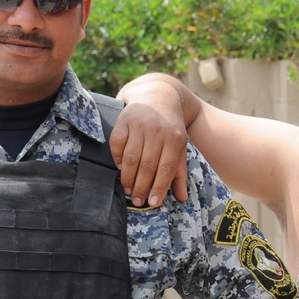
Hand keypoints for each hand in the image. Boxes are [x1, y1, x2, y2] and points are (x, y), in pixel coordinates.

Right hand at [112, 80, 189, 206]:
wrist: (158, 96)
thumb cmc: (171, 127)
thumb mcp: (180, 146)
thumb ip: (180, 171)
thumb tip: (182, 197)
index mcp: (175, 139)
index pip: (166, 168)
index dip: (159, 187)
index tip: (153, 202)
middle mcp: (157, 131)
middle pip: (147, 166)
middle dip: (141, 187)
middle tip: (137, 201)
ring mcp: (139, 125)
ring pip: (131, 158)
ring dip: (127, 177)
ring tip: (128, 190)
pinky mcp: (123, 120)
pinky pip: (117, 144)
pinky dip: (116, 159)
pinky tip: (119, 169)